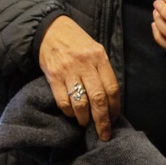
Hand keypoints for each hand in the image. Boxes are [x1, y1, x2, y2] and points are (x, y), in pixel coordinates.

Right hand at [38, 15, 120, 141]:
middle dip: (102, 120)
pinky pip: (62, 100)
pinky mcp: (52, 76)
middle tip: (104, 134)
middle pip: (98, 99)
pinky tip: (72, 114)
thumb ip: (103, 71)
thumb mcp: (96, 51)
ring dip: (84, 118)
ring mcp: (68, 71)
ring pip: (80, 102)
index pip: (112, 88)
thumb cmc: (78, 43)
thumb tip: (110, 99)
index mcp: (100, 58)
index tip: (114, 119)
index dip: (115, 107)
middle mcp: (85, 65)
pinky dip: (69, 111)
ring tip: (86, 124)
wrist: (51, 30)